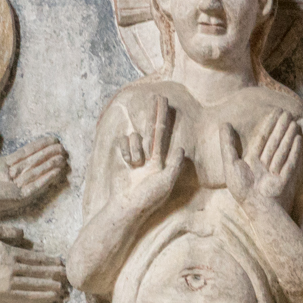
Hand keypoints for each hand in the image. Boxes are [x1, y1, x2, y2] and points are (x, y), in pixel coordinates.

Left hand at [0, 121, 66, 232]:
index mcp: (4, 165)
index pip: (26, 153)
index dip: (39, 146)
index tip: (52, 140)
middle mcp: (13, 175)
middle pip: (35, 162)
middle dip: (49, 155)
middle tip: (63, 148)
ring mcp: (17, 186)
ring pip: (38, 172)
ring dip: (51, 165)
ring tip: (63, 158)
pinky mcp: (19, 196)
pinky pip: (36, 186)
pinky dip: (46, 179)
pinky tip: (56, 172)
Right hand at [0, 223, 65, 302]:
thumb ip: (7, 230)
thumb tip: (24, 234)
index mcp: (9, 253)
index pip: (35, 258)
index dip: (50, 261)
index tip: (61, 262)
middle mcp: (10, 269)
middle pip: (38, 272)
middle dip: (54, 274)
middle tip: (67, 276)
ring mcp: (6, 283)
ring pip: (34, 285)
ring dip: (49, 287)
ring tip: (61, 289)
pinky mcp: (1, 295)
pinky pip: (24, 297)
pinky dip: (38, 297)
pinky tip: (47, 297)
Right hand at [117, 95, 187, 216]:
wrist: (126, 207)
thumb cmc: (147, 198)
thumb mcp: (166, 182)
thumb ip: (174, 164)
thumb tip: (180, 147)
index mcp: (161, 159)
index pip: (164, 133)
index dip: (165, 118)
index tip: (168, 104)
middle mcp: (149, 155)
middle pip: (152, 128)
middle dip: (155, 112)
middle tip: (159, 95)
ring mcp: (134, 156)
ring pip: (134, 137)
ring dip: (135, 149)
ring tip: (136, 165)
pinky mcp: (122, 158)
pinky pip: (123, 143)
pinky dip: (125, 151)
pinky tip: (128, 165)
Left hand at [224, 110, 302, 215]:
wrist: (255, 206)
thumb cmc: (241, 188)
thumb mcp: (230, 163)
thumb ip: (227, 144)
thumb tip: (224, 124)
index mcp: (252, 161)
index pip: (262, 139)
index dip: (268, 125)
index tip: (275, 113)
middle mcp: (264, 165)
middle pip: (274, 142)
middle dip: (281, 128)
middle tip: (287, 113)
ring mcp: (275, 172)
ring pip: (283, 150)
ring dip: (289, 136)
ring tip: (294, 123)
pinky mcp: (284, 179)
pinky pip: (291, 162)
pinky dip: (296, 151)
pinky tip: (300, 139)